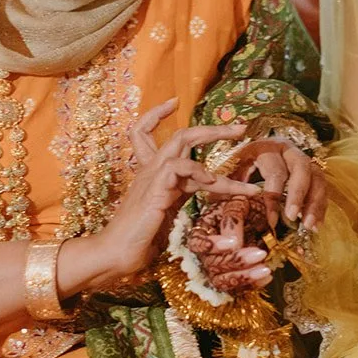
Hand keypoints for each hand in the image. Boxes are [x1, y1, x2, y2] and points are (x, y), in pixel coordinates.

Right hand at [75, 101, 257, 290]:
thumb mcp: (166, 213)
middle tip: (240, 127)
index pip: (146, 133)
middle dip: (212, 129)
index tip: (175, 103)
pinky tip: (213, 182)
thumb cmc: (139, 239)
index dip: (157, 115)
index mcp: (152, 174)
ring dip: (215, 138)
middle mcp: (151, 170)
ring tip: (242, 144)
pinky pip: (179, 166)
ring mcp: (151, 177)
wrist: (116, 255)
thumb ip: (180, 197)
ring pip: (182, 140)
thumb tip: (203, 191)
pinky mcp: (154, 190)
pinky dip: (199, 170)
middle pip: (179, 134)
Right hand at [186, 194, 272, 292]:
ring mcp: (217, 268)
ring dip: (244, 277)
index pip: (196, 243)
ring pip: (222, 281)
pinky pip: (237, 288)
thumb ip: (234, 217)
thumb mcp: (240, 201)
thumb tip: (233, 241)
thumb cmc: (245, 205)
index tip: (233, 243)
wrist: (258, 215)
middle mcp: (205, 253)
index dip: (212, 245)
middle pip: (212, 264)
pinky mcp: (231, 278)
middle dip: (236, 261)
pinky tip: (266, 277)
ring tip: (265, 270)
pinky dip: (252, 284)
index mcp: (202, 230)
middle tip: (260, 253)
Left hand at [226, 138, 327, 230]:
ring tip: (309, 226)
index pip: (274, 172)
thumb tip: (218, 210)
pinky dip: (320, 206)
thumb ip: (228, 187)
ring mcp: (303, 159)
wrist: (254, 150)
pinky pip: (322, 187)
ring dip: (314, 202)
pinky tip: (315, 225)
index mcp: (266, 148)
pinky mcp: (313, 171)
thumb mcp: (232, 170)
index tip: (272, 221)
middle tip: (292, 218)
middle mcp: (288, 150)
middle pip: (301, 169)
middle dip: (298, 195)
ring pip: (317, 177)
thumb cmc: (240, 163)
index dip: (274, 197)